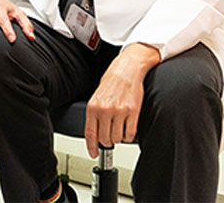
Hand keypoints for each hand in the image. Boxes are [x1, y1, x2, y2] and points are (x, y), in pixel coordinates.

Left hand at [84, 43, 159, 157]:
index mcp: (93, 107)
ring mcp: (120, 112)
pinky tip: (127, 130)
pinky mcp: (133, 112)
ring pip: (117, 138)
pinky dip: (129, 136)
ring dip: (118, 138)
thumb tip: (95, 132)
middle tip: (109, 138)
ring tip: (119, 131)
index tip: (93, 153)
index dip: (91, 147)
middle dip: (107, 142)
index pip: (90, 133)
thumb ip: (95, 114)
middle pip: (104, 139)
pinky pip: (130, 133)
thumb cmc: (111, 82)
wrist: (127, 70)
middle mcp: (105, 110)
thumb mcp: (96, 97)